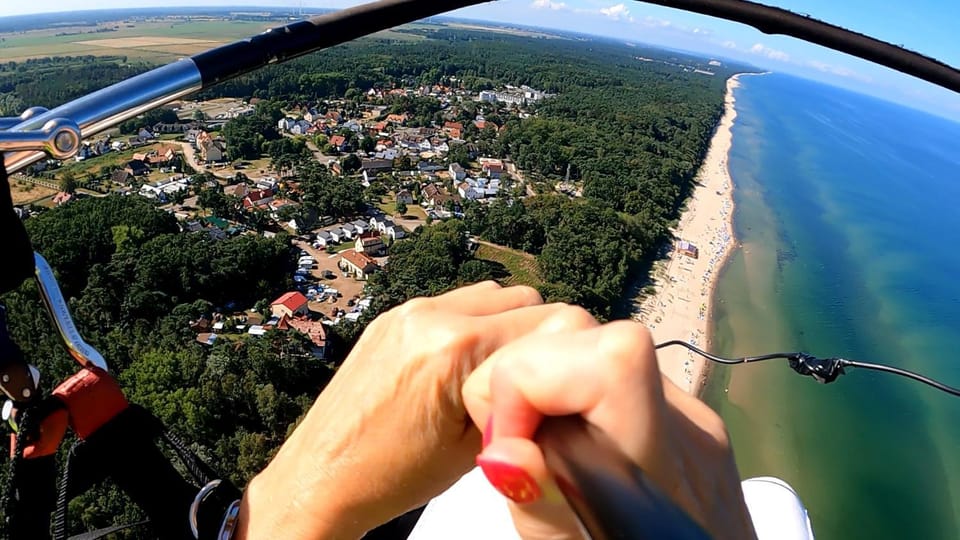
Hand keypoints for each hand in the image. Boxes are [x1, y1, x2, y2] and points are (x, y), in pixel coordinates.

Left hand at [238, 282, 591, 538]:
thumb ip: (519, 398)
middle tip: (530, 377)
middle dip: (536, 335)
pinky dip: (471, 323)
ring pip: (490, 294)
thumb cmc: (393, 475)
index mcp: (454, 348)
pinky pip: (452, 302)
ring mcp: (406, 311)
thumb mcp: (476, 448)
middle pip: (523, 298)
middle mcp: (429, 316)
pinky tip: (463, 364)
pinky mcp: (391, 317)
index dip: (563, 353)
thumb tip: (554, 371)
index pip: (547, 321)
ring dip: (504, 323)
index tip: (561, 379)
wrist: (323, 478)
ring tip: (494, 371)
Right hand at [462, 320, 756, 539]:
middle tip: (517, 447)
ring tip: (542, 447)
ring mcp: (694, 417)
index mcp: (662, 466)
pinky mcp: (691, 419)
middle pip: (586, 332)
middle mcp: (687, 425)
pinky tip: (578, 448)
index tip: (509, 445)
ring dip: (546, 381)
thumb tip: (501, 448)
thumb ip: (541, 503)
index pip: (609, 359)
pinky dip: (575, 396)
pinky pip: (618, 375)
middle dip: (524, 375)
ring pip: (597, 343)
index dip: (530, 380)